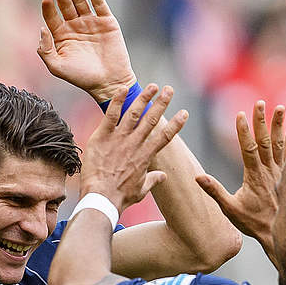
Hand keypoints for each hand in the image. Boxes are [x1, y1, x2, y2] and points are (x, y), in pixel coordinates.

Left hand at [37, 0, 136, 102]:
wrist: (109, 83)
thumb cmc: (82, 78)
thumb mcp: (57, 67)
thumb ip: (45, 50)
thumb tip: (42, 29)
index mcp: (62, 36)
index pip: (52, 17)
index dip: (48, 8)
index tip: (46, 0)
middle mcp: (75, 27)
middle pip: (66, 5)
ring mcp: (91, 23)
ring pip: (80, 1)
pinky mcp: (107, 22)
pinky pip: (99, 3)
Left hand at [80, 85, 187, 208]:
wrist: (101, 198)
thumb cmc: (120, 197)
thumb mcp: (141, 191)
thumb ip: (153, 180)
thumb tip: (163, 176)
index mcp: (145, 157)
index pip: (165, 137)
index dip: (176, 124)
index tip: (184, 113)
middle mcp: (134, 144)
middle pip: (152, 120)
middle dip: (162, 103)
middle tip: (170, 90)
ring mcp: (118, 139)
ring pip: (134, 114)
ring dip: (144, 98)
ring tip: (152, 86)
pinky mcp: (102, 137)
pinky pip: (111, 115)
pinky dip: (117, 101)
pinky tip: (123, 88)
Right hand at [196, 101, 285, 253]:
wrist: (277, 233)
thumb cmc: (252, 222)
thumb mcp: (230, 209)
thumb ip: (214, 191)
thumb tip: (197, 177)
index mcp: (254, 176)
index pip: (248, 149)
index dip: (244, 131)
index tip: (240, 114)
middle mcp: (269, 171)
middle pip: (265, 141)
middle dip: (261, 121)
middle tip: (260, 103)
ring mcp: (279, 172)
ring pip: (279, 144)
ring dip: (279, 125)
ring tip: (280, 107)